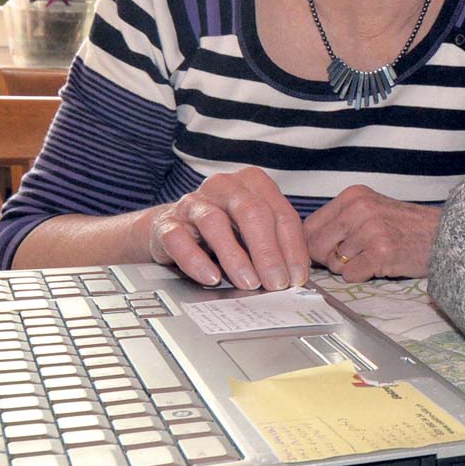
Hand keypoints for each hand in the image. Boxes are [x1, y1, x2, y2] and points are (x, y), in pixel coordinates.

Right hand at [141, 167, 309, 289]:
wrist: (173, 229)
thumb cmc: (224, 229)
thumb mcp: (255, 231)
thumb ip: (277, 245)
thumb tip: (298, 275)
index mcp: (252, 183)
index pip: (281, 213)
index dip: (292, 248)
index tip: (297, 277)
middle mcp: (223, 186)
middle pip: (252, 212)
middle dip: (268, 252)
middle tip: (276, 283)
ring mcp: (193, 203)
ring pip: (215, 223)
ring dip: (236, 257)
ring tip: (249, 282)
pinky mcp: (166, 223)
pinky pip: (179, 239)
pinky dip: (196, 260)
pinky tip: (211, 277)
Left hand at [302, 185, 440, 281]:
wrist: (444, 235)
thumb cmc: (405, 226)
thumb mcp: (370, 209)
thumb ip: (340, 220)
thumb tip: (305, 244)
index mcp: (353, 196)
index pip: (309, 226)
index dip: (315, 245)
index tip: (330, 250)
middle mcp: (359, 209)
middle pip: (316, 247)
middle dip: (330, 259)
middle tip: (354, 256)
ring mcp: (370, 230)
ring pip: (334, 264)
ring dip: (350, 267)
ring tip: (373, 256)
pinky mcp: (381, 253)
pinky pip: (351, 275)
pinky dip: (363, 276)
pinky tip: (380, 265)